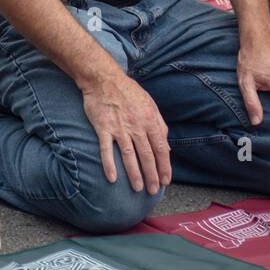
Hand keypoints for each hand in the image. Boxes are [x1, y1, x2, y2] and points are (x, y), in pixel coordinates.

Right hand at [80, 72, 171, 195]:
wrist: (104, 79)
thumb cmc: (128, 92)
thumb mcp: (150, 104)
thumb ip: (159, 125)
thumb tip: (166, 146)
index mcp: (150, 120)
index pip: (161, 148)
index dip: (164, 166)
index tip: (166, 181)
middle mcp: (136, 125)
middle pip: (147, 155)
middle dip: (152, 175)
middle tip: (153, 191)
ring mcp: (119, 127)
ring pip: (129, 155)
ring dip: (134, 174)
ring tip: (138, 188)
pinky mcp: (103, 128)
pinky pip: (106, 149)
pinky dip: (109, 164)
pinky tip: (112, 178)